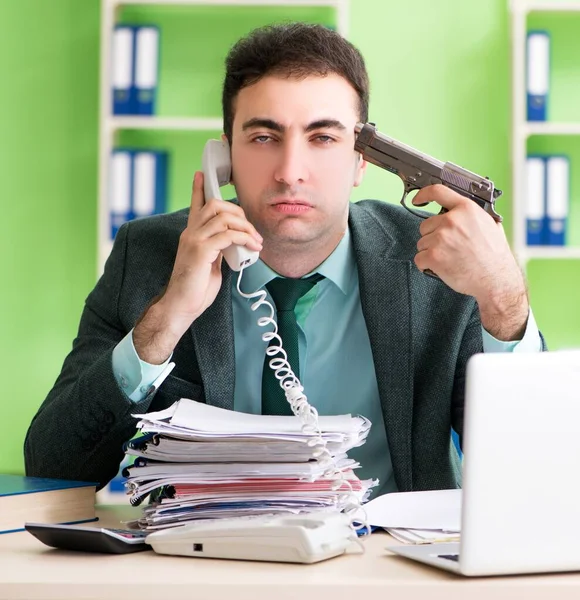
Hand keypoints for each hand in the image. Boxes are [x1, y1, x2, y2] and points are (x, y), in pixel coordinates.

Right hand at [133, 171, 262, 362]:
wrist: (181, 306)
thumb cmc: (196, 289)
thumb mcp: (210, 264)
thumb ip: (219, 249)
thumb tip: (235, 243)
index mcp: (192, 235)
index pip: (196, 206)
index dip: (199, 189)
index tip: (201, 174)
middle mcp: (191, 233)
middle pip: (215, 205)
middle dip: (239, 213)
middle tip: (253, 231)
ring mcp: (194, 240)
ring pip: (223, 217)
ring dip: (245, 227)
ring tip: (255, 242)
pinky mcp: (200, 250)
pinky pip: (227, 235)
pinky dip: (244, 239)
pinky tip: (251, 248)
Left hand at [412, 184, 528, 340]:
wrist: (496, 279)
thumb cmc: (494, 256)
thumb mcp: (490, 225)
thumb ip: (472, 215)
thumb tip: (461, 211)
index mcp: (466, 209)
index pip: (438, 191)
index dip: (423, 194)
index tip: (417, 198)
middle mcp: (451, 220)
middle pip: (426, 225)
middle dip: (433, 236)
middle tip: (450, 248)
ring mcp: (441, 238)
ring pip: (422, 243)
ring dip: (431, 251)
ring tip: (450, 258)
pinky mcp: (433, 255)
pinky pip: (419, 258)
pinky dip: (426, 265)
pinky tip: (441, 267)